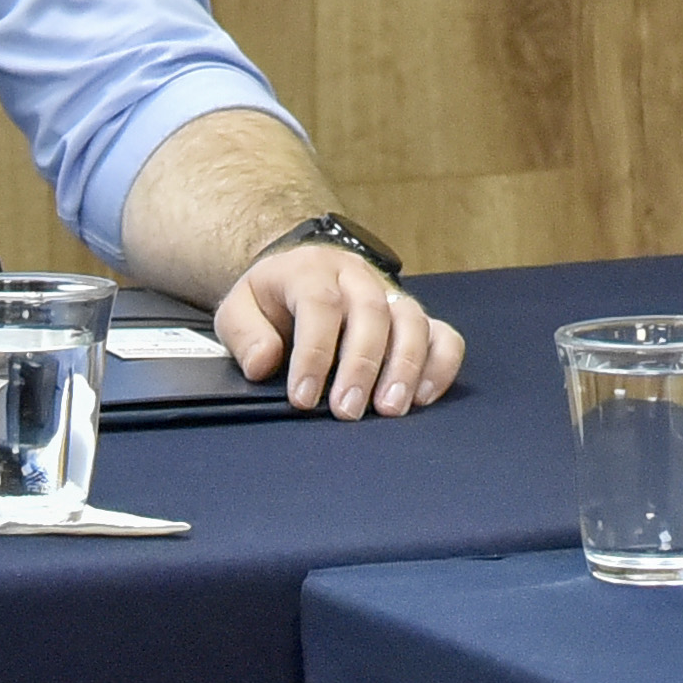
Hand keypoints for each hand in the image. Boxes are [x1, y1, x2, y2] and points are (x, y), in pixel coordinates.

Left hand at [216, 244, 462, 417]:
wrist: (300, 273)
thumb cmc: (270, 300)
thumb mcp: (239, 309)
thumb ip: (245, 335)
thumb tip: (264, 364)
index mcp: (311, 270)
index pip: (320, 305)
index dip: (313, 353)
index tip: (303, 398)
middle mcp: (357, 276)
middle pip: (371, 313)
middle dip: (361, 366)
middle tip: (347, 412)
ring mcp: (391, 294)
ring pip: (412, 320)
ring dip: (405, 366)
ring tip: (390, 410)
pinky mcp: (413, 317)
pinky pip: (443, 334)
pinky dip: (440, 365)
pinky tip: (423, 397)